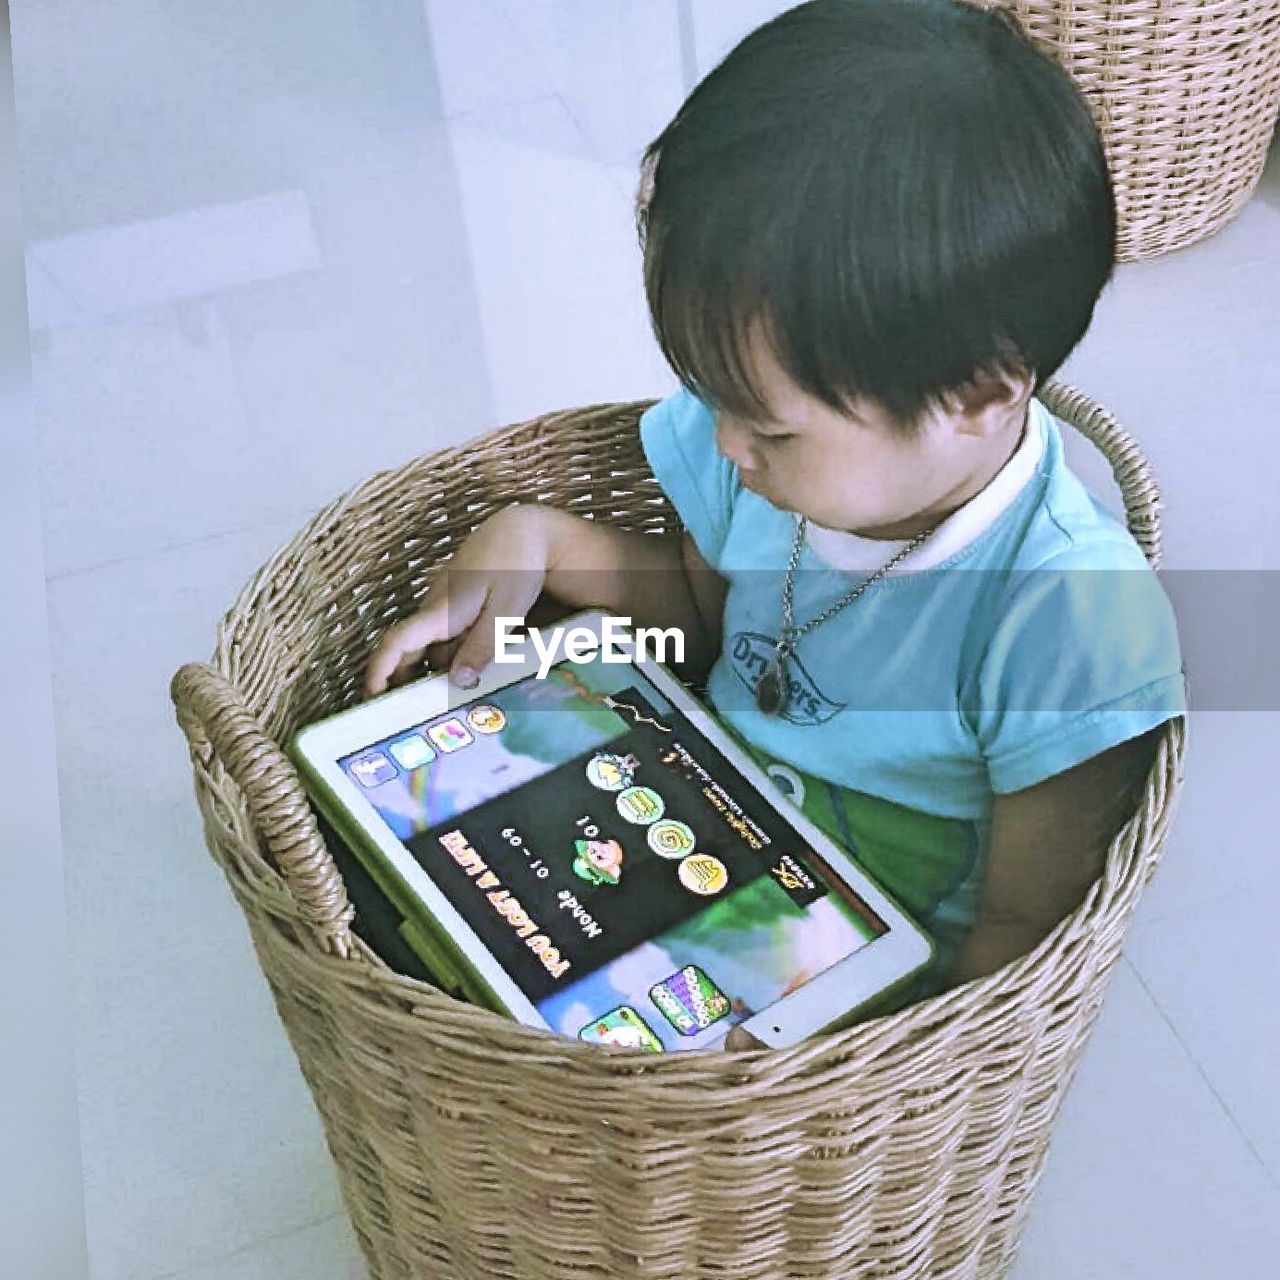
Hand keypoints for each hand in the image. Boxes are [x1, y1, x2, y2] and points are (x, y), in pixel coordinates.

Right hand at [364, 505, 551, 696]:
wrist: (523, 530)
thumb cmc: (516, 565)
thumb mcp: (506, 610)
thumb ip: (483, 646)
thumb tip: (458, 680)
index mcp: (442, 610)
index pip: (399, 641)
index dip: (380, 668)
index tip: (370, 694)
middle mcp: (437, 608)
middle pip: (411, 650)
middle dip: (404, 679)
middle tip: (406, 713)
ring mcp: (446, 605)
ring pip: (435, 646)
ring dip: (438, 669)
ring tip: (450, 698)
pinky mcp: (458, 604)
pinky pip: (448, 635)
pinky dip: (453, 654)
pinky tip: (470, 667)